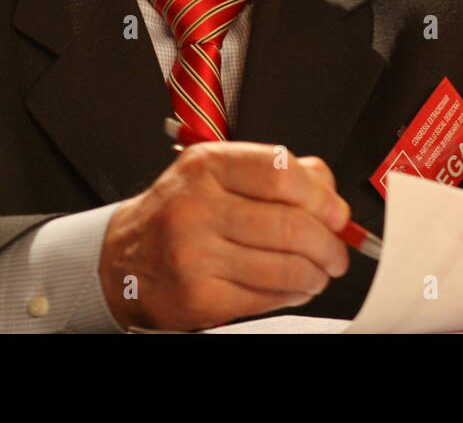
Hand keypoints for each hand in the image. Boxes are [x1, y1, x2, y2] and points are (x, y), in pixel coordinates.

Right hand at [98, 142, 350, 330]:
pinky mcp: (199, 296)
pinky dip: (293, 294)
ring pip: (284, 266)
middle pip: (290, 224)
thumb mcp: (218, 173)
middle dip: (328, 243)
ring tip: (320, 271)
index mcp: (207, 166)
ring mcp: (195, 254)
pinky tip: (295, 286)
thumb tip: (329, 196)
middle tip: (337, 252)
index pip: (281, 173)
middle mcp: (197, 206)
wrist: (125, 257)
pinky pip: (266, 298)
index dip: (322, 197)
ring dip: (315, 273)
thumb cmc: (180, 211)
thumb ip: (276, 174)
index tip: (337, 213)